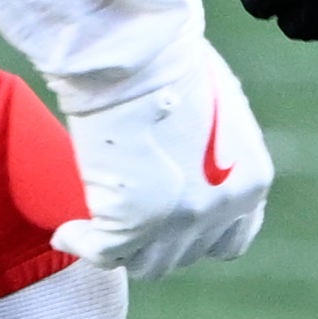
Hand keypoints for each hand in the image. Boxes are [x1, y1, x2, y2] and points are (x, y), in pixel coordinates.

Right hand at [54, 35, 269, 282]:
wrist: (138, 54)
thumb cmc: (171, 61)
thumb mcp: (215, 110)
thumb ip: (213, 150)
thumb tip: (188, 164)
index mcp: (250, 180)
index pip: (230, 240)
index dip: (197, 235)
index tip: (168, 222)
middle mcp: (222, 208)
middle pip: (185, 254)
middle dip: (156, 241)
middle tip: (125, 220)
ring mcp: (180, 220)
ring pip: (147, 264)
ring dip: (122, 249)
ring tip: (94, 229)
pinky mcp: (135, 224)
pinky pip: (104, 255)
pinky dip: (81, 246)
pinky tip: (66, 234)